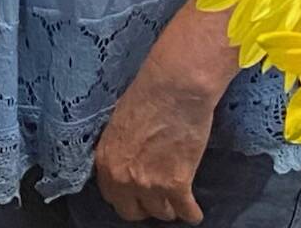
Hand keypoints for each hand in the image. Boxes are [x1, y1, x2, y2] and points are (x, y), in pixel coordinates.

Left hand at [92, 64, 214, 223]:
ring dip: (170, 206)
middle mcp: (123, 178)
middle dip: (146, 206)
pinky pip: (187, 213)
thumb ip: (120, 151)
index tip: (137, 194)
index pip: (112, 197)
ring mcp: (150, 184)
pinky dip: (192, 213)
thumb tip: (127, 166)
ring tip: (177, 196)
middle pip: (133, 212)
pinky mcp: (177, 185)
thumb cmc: (147, 94)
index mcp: (106, 160)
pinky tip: (194, 210)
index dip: (127, 196)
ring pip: (161, 214)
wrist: (174, 86)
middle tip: (158, 195)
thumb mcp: (120, 124)